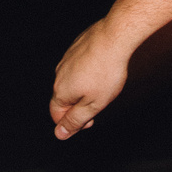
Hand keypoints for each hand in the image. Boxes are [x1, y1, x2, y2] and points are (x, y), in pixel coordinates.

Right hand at [50, 17, 132, 139]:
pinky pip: (77, 66)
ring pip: (71, 81)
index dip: (72, 123)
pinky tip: (101, 70)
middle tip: (99, 103)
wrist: (114, 37)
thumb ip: (75, 121)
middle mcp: (59, 74)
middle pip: (64, 98)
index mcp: (61, 91)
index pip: (57, 114)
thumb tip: (59, 134)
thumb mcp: (93, 105)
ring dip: (83, 88)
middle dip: (79, 105)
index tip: (90, 121)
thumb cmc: (106, 72)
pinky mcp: (75, 48)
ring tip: (102, 86)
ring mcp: (66, 59)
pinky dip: (86, 72)